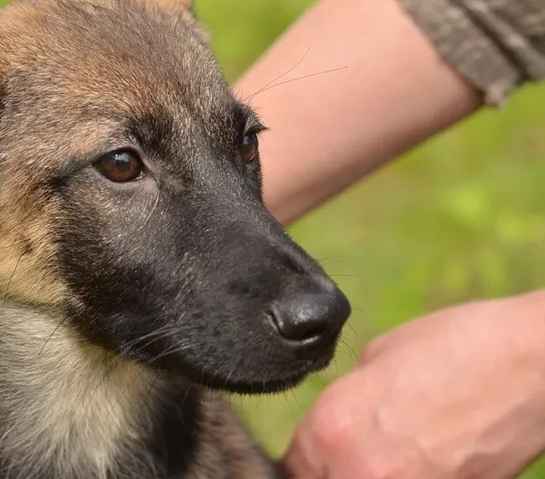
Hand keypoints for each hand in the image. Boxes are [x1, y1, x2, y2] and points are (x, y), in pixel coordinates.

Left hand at [281, 289, 544, 478]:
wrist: (534, 366)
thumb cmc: (457, 348)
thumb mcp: (377, 359)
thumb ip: (344, 401)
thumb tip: (334, 425)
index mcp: (332, 429)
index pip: (293, 466)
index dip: (306, 457)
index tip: (317, 451)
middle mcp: (360, 474)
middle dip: (332, 470)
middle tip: (358, 447)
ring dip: (367, 474)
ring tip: (393, 452)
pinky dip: (407, 478)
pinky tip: (423, 457)